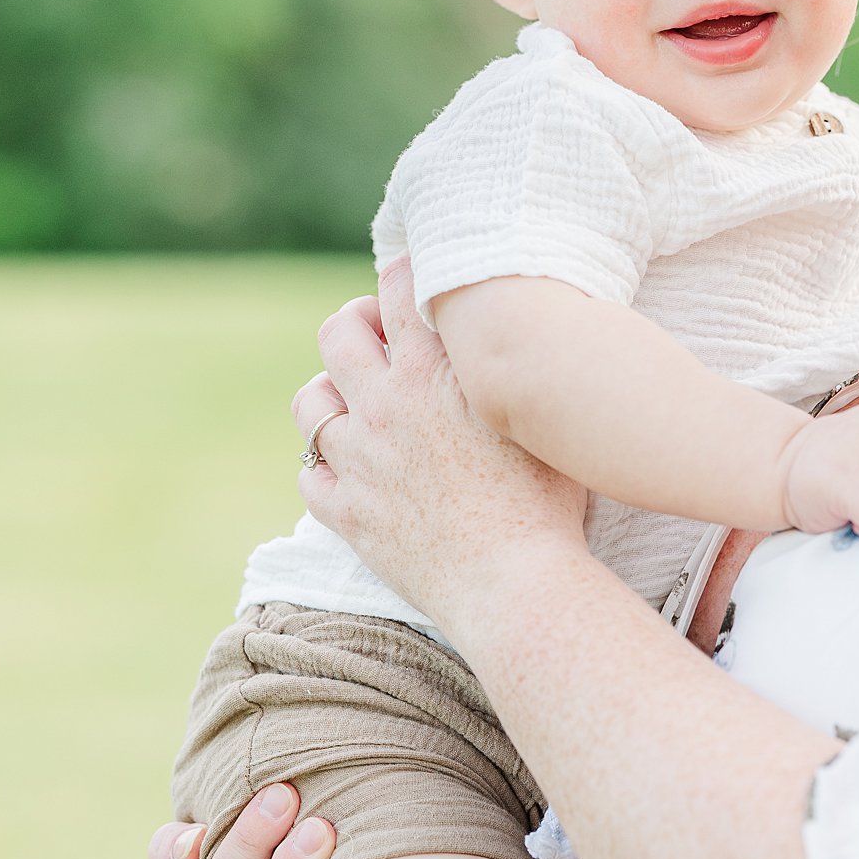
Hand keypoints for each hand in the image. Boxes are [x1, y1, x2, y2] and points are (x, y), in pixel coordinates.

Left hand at [292, 259, 588, 637]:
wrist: (516, 584)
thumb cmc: (549, 502)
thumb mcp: (538, 415)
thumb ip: (512, 368)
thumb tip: (523, 335)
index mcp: (434, 372)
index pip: (399, 288)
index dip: (406, 275)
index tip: (416, 283)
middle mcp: (386, 406)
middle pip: (338, 332)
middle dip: (356, 324)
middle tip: (381, 339)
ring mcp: (359, 460)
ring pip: (311, 402)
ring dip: (330, 394)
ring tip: (356, 403)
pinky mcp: (348, 513)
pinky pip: (309, 475)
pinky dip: (323, 467)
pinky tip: (350, 470)